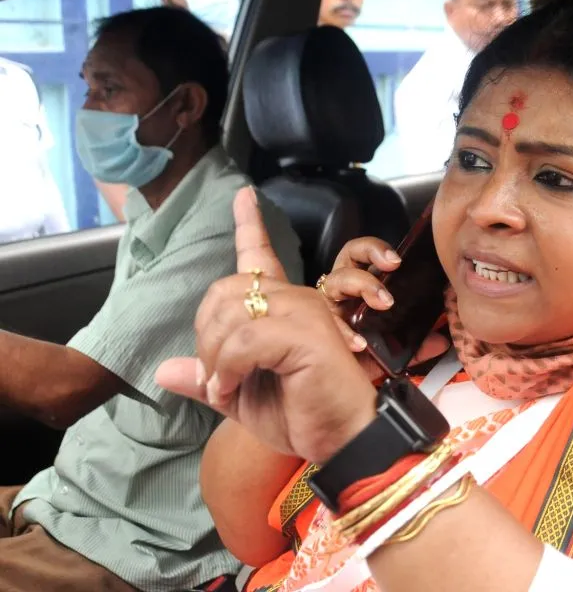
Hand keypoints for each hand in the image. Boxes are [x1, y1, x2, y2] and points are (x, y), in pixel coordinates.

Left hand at [156, 188, 375, 464]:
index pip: (262, 256)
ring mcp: (303, 311)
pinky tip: (233, 390)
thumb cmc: (304, 416)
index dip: (251, 225)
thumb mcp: (243, 399)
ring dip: (214, 360)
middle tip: (215, 381)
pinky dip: (226, 370)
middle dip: (204, 338)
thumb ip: (209, 379)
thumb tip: (165, 370)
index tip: (243, 196)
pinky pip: (243, 340)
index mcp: (283, 309)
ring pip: (229, 315)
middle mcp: (296, 299)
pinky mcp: (305, 332)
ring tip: (225, 390)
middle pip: (223, 291)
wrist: (343, 439)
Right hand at [317, 236, 450, 381]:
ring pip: (335, 282)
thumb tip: (440, 342)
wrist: (343, 380)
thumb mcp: (394, 345)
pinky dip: (345, 333)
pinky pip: (329, 324)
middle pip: (347, 261)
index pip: (361, 253)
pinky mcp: (319, 327)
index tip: (396, 261)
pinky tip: (359, 343)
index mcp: (359, 283)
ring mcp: (328, 306)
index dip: (374, 250)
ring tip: (383, 304)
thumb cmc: (367, 350)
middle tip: (391, 287)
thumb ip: (417, 343)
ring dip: (361, 287)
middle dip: (370, 263)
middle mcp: (341, 290)